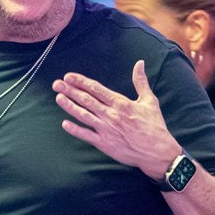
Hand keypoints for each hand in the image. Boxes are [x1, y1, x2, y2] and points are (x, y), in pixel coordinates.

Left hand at [54, 61, 182, 174]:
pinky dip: (75, 130)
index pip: (96, 89)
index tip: (69, 76)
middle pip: (86, 100)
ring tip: (58, 98)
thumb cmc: (154, 126)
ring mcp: (106, 130)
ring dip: (70, 106)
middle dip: (70, 90)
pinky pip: (86, 135)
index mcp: (120, 103)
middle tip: (56, 84)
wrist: (157, 152)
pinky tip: (65, 124)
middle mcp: (111, 115)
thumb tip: (139, 63)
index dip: (81, 82)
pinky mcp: (105, 144)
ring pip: (84, 115)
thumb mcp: (149, 100)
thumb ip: (141, 81)